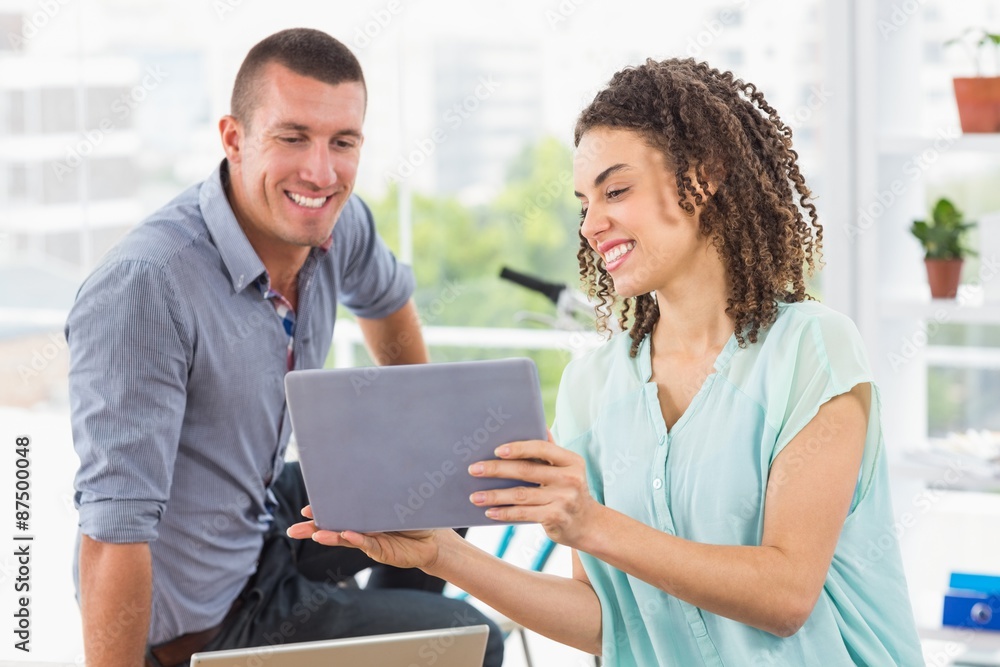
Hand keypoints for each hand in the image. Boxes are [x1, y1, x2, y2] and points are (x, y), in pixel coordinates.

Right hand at [286, 506, 444, 570]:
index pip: (339, 512)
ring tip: (315, 535)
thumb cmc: (416, 516)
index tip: (306, 510)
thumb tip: (368, 475)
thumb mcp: (397, 501)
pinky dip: (356, 539)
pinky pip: (367, 543)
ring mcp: (371, 541)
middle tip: (294, 531)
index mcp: (364, 515)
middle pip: (334, 528)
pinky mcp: (382, 550)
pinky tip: (345, 535)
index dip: (322, 511)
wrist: (435, 538)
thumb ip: (382, 495)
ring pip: (346, 538)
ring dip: (330, 536)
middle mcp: (363, 528)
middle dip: (314, 529)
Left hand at [468, 431, 599, 547]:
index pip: (542, 448)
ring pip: (521, 495)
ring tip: (474, 496)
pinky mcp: (556, 518)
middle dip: (496, 469)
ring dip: (494, 495)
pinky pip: (524, 514)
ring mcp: (563, 499)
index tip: (496, 450)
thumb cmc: (568, 489)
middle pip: (526, 471)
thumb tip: (538, 422)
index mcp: (570, 460)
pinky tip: (489, 511)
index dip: (518, 448)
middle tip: (474, 469)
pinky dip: (505, 513)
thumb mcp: (566, 468)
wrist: (586, 523)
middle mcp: (569, 478)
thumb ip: (550, 449)